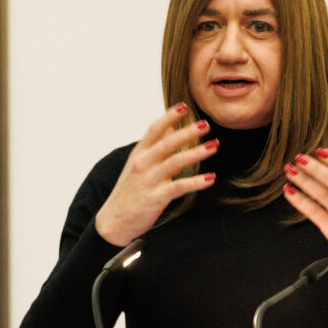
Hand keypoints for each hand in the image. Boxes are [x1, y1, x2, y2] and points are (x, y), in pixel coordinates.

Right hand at [95, 104, 217, 245]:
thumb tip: (171, 128)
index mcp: (139, 153)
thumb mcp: (137, 164)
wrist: (114, 221)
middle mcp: (143, 163)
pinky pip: (180, 186)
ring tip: (214, 146)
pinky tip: (211, 178)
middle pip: (168, 143)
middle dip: (188, 132)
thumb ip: (155, 147)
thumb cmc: (129, 192)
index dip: (169, 117)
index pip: (154, 130)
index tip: (183, 106)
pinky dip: (197, 182)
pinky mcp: (157, 197)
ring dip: (197, 153)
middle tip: (206, 124)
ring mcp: (149, 180)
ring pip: (176, 162)